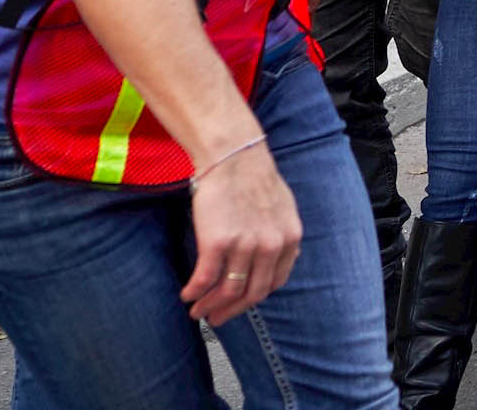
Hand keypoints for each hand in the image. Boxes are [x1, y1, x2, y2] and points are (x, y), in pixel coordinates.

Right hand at [181, 143, 301, 325]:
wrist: (233, 157)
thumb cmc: (253, 178)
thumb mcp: (283, 208)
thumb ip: (282, 235)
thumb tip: (279, 256)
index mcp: (290, 239)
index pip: (274, 283)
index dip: (254, 298)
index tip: (240, 305)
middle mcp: (272, 246)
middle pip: (252, 293)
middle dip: (232, 311)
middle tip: (217, 319)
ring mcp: (246, 246)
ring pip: (228, 291)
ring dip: (210, 306)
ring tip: (198, 311)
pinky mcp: (218, 242)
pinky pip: (205, 278)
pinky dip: (194, 291)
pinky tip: (187, 295)